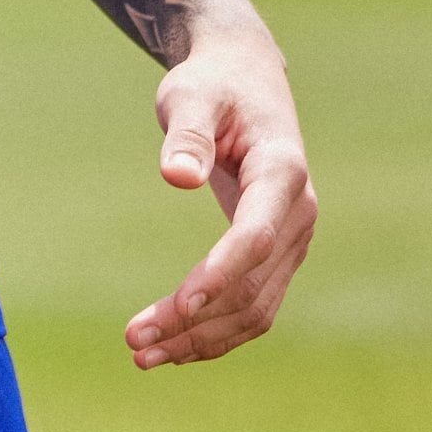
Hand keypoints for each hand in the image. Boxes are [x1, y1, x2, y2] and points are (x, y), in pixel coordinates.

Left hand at [124, 21, 314, 369]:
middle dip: (195, 320)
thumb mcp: (192, 93)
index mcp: (283, 170)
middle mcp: (298, 212)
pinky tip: (173, 346)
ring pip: (255, 308)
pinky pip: (254, 305)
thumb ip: (188, 133)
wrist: (245, 78)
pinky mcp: (277, 254)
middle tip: (134, 340)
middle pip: (252, 285)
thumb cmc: (213, 82)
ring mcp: (292, 239)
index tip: (179, 305)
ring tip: (142, 354)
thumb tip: (176, 176)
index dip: (220, 274)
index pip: (256, 236)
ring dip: (203, 338)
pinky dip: (216, 332)